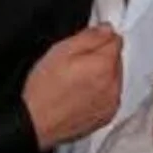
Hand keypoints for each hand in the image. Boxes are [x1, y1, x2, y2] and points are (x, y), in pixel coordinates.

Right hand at [23, 25, 121, 149]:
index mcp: (105, 65)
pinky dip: (100, 93)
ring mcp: (112, 103)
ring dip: (102, 76)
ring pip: (114, 78)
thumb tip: (108, 29)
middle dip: (101, 57)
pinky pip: (110, 96)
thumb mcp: (61, 50)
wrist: (36, 123)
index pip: (116, 40)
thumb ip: (90, 37)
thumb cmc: (45, 87)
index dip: (98, 38)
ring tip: (76, 82)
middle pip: (116, 60)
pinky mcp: (106, 117)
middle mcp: (114, 85)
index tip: (83, 45)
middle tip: (75, 64)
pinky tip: (80, 95)